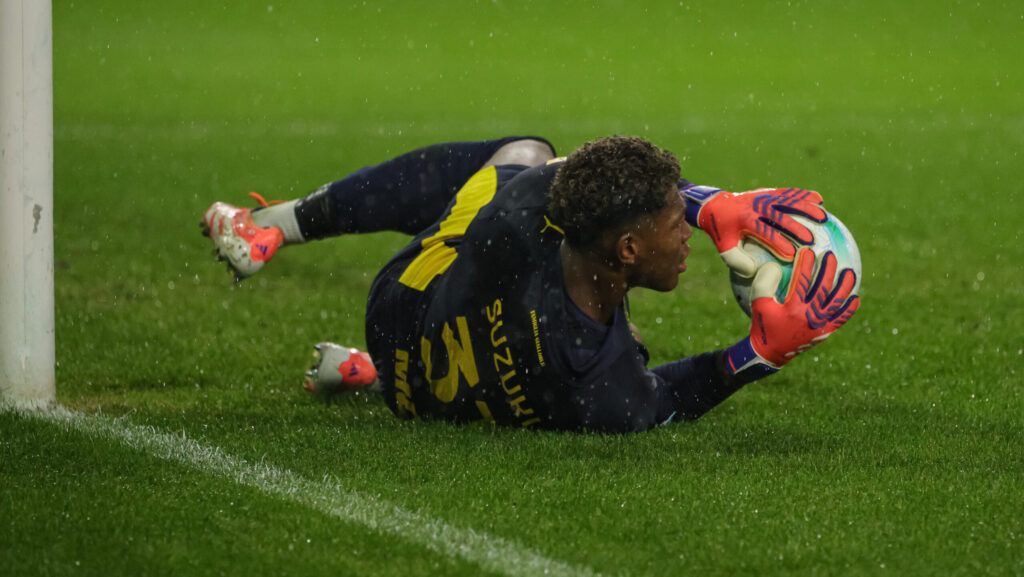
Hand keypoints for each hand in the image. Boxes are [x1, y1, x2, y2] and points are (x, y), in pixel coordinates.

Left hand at [698, 187, 826, 276]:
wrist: (716, 205)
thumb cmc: (723, 231)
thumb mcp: (724, 248)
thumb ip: (737, 261)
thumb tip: (756, 271)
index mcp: (744, 219)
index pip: (763, 231)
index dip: (777, 241)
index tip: (791, 254)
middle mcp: (755, 205)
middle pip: (778, 214)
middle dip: (795, 227)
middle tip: (811, 240)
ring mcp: (763, 196)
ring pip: (787, 200)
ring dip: (806, 207)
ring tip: (824, 217)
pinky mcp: (769, 192)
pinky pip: (789, 192)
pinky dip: (804, 195)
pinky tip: (820, 200)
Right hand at [747, 248, 859, 366]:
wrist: (770, 353)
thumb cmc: (763, 325)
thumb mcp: (758, 304)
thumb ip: (764, 283)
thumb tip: (774, 265)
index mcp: (793, 308)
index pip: (802, 281)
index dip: (806, 264)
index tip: (808, 251)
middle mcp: (809, 316)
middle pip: (823, 288)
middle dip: (828, 269)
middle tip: (830, 256)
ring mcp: (819, 325)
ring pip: (837, 302)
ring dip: (845, 286)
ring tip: (849, 272)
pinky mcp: (824, 332)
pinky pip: (841, 319)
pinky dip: (849, 309)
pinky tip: (854, 297)